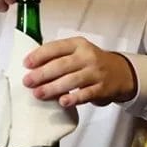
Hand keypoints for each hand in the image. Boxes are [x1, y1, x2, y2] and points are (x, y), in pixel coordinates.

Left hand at [21, 37, 136, 107]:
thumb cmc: (91, 62)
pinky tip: (62, 102)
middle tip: (27, 82)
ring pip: (72, 80)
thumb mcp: (77, 51)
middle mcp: (87, 56)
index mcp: (78, 44)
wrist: (121, 72)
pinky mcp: (102, 88)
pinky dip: (73, 98)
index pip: (56, 47)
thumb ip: (58, 55)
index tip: (26, 64)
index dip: (39, 55)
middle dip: (42, 74)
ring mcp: (96, 73)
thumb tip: (32, 66)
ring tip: (38, 94)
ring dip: (53, 88)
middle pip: (62, 65)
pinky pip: (86, 94)